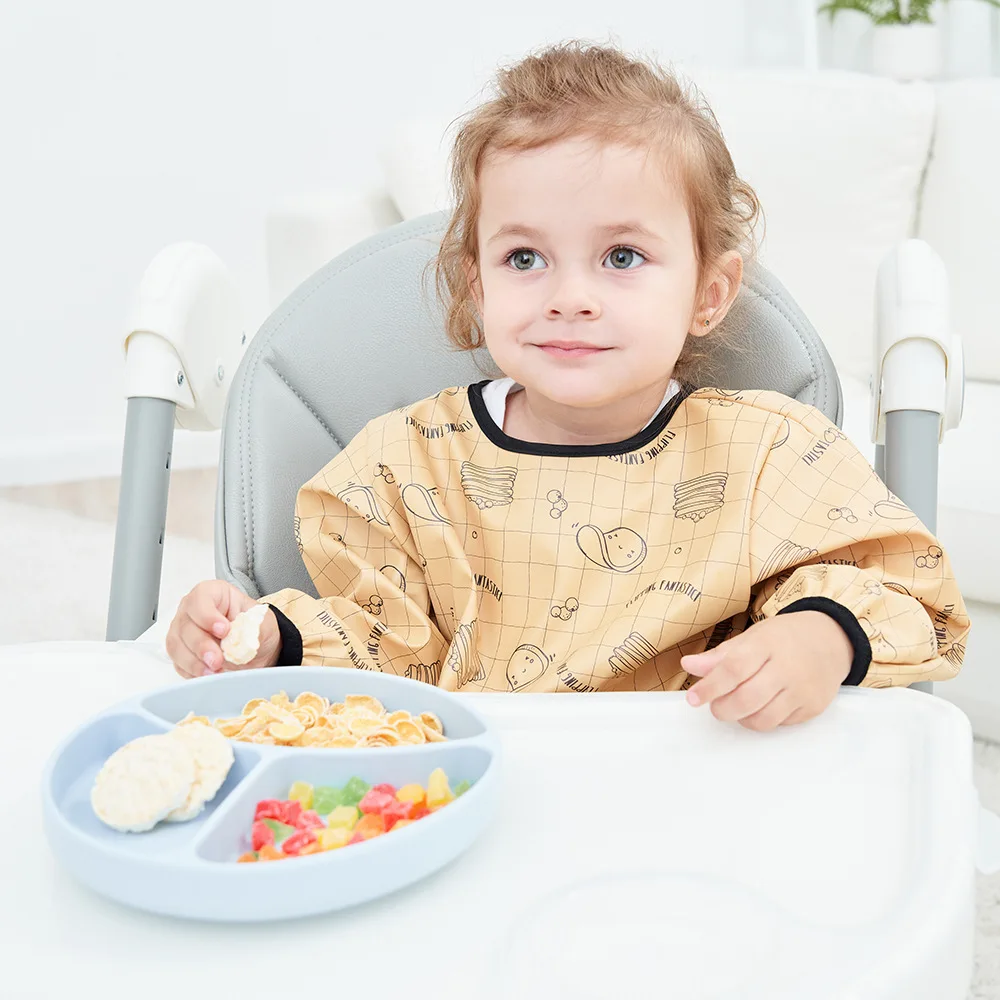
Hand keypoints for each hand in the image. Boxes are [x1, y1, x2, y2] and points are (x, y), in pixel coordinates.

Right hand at [165, 579, 281, 679]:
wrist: (256, 649)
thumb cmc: (255, 628)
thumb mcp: (264, 623)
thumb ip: (255, 628)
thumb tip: (246, 638)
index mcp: (213, 594)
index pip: (200, 599)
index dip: (208, 616)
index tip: (224, 630)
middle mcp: (192, 611)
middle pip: (185, 625)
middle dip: (201, 645)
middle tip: (217, 659)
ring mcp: (183, 632)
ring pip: (176, 645)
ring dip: (194, 662)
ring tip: (214, 671)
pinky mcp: (181, 653)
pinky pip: (178, 663)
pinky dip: (192, 672)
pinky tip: (208, 675)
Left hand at [680, 612, 852, 730]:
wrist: (831, 640)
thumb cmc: (785, 638)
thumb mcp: (752, 637)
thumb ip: (720, 655)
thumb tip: (689, 665)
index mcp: (767, 644)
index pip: (733, 669)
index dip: (710, 686)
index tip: (693, 698)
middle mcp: (787, 667)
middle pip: (747, 699)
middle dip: (722, 708)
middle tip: (715, 706)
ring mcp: (802, 689)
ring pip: (763, 719)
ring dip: (742, 718)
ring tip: (738, 705)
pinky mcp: (813, 707)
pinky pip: (780, 724)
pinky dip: (763, 719)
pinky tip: (763, 705)